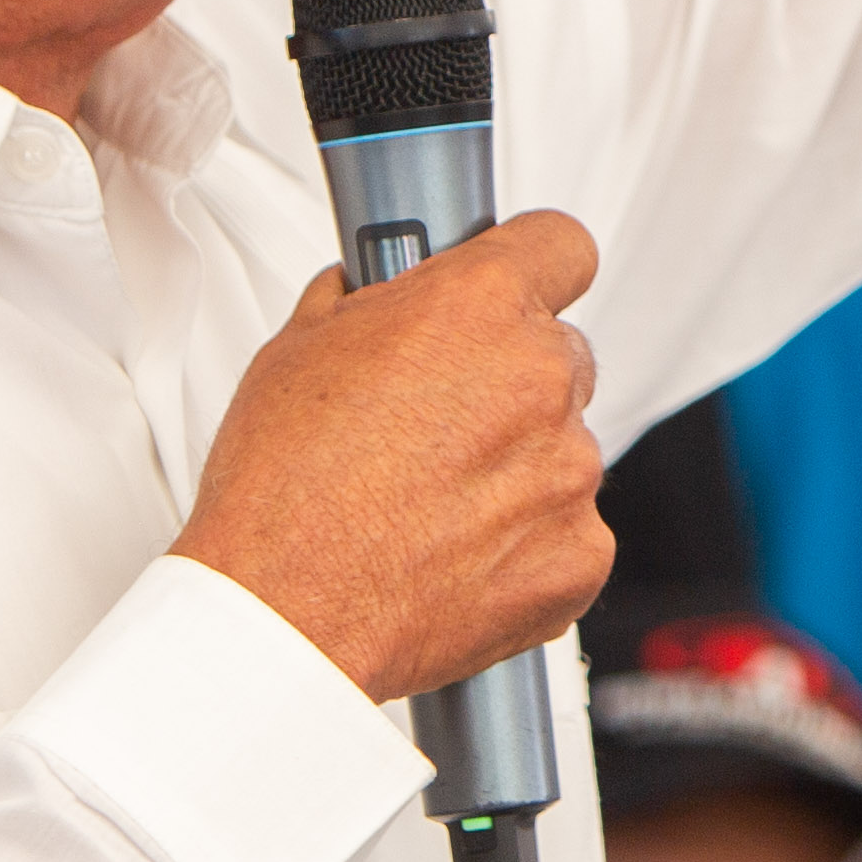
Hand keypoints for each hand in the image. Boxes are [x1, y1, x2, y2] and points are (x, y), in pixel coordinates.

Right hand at [178, 211, 614, 705]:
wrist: (284, 615)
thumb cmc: (282, 491)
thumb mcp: (298, 348)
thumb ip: (367, 303)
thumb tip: (372, 291)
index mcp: (478, 306)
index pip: (560, 246)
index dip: (535, 267)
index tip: (523, 287)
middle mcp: (538, 378)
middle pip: (559, 356)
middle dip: (509, 382)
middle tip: (439, 426)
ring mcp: (568, 471)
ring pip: (562, 450)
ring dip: (515, 469)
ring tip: (429, 505)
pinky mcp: (580, 555)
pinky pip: (569, 533)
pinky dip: (526, 544)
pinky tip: (455, 557)